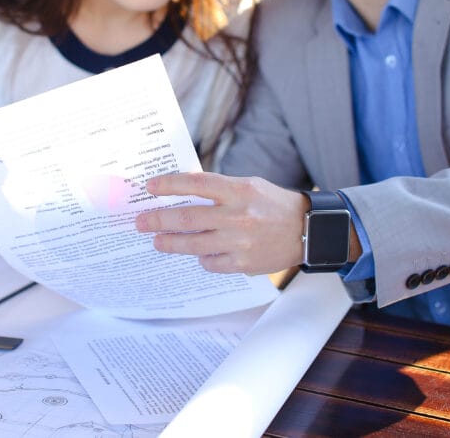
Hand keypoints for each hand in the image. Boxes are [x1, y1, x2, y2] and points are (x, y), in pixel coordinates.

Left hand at [135, 172, 306, 274]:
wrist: (309, 230)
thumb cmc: (273, 204)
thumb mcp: (249, 186)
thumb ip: (219, 189)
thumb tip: (182, 192)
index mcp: (239, 190)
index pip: (196, 184)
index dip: (169, 185)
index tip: (150, 187)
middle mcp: (238, 215)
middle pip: (187, 218)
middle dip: (158, 220)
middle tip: (140, 222)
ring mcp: (240, 242)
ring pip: (193, 244)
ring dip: (170, 243)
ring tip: (157, 241)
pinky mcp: (244, 264)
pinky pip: (210, 263)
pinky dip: (201, 258)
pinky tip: (198, 253)